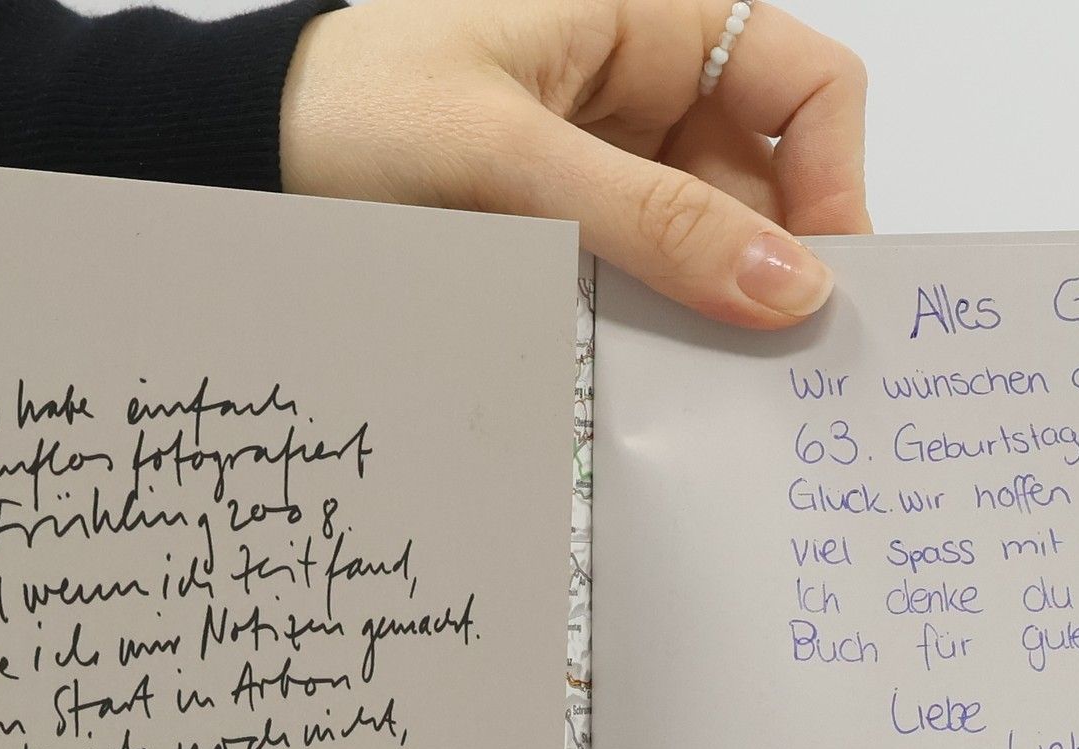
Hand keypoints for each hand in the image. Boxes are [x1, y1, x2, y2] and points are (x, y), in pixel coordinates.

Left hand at [281, 0, 868, 325]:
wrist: (242, 162)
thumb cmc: (353, 113)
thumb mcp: (511, 159)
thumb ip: (656, 224)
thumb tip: (791, 286)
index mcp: (650, 20)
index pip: (806, 87)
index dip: (836, 182)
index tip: (822, 289)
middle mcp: (646, 89)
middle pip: (767, 183)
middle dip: (771, 269)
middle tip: (771, 371)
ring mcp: (610, 165)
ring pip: (711, 245)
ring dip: (711, 311)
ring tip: (701, 382)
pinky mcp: (572, 231)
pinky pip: (649, 281)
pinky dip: (656, 328)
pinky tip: (644, 372)